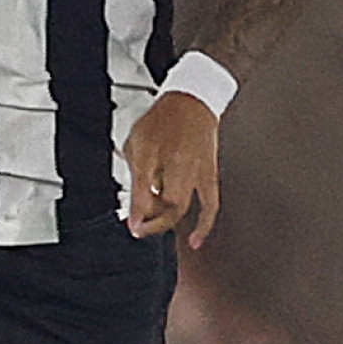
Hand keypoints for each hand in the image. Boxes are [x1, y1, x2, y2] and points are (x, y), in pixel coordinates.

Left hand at [125, 90, 219, 244]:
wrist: (193, 103)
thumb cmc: (162, 121)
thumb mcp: (137, 141)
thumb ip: (134, 171)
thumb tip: (133, 199)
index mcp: (156, 151)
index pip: (144, 188)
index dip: (137, 211)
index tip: (132, 226)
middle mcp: (179, 163)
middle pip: (167, 203)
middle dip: (151, 219)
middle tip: (138, 227)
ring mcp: (197, 170)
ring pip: (183, 206)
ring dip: (166, 222)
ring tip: (152, 227)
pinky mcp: (210, 175)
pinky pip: (210, 205)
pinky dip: (203, 225)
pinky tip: (195, 240)